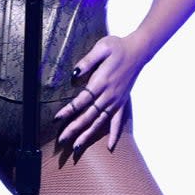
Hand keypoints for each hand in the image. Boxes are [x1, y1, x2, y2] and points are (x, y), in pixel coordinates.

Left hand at [54, 33, 150, 152]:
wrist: (138, 50)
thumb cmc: (118, 47)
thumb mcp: (102, 47)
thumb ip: (87, 61)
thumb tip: (74, 74)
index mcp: (101, 81)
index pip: (82, 100)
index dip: (69, 111)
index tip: (56, 119)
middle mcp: (109, 95)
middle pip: (89, 115)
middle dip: (74, 129)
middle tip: (61, 141)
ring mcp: (116, 100)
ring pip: (100, 121)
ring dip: (88, 135)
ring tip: (77, 147)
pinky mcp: (122, 102)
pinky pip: (118, 121)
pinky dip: (114, 134)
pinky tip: (110, 146)